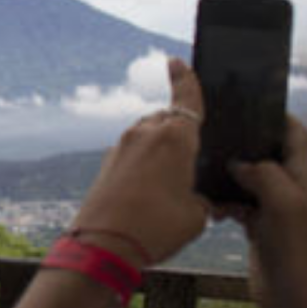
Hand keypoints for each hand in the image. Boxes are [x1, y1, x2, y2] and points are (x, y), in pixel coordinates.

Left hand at [72, 58, 208, 265]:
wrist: (102, 246)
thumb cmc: (155, 228)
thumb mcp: (197, 215)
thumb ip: (204, 199)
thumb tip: (204, 201)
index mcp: (176, 137)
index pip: (187, 97)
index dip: (185, 78)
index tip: (176, 61)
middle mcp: (147, 133)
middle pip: (169, 118)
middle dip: (181, 130)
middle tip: (194, 156)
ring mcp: (123, 146)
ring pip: (149, 134)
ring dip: (161, 147)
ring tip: (173, 181)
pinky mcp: (108, 162)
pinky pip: (133, 151)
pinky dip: (145, 161)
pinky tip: (151, 188)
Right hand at [228, 117, 306, 307]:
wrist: (298, 301)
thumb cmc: (299, 252)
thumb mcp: (284, 202)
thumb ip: (263, 173)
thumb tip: (239, 161)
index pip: (295, 133)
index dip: (276, 117)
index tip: (247, 106)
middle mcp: (295, 189)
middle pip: (269, 153)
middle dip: (244, 145)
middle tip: (216, 135)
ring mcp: (278, 210)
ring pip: (249, 179)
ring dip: (228, 177)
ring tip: (206, 174)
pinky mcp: (262, 228)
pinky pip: (240, 205)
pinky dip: (224, 202)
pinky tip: (210, 208)